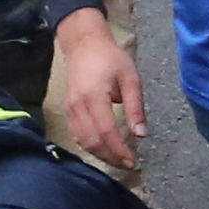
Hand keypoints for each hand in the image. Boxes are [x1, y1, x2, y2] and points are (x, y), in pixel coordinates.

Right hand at [59, 6, 146, 168]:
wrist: (84, 44)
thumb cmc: (110, 58)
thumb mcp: (130, 78)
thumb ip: (135, 108)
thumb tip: (141, 135)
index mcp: (94, 96)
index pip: (106, 131)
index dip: (118, 150)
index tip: (132, 161)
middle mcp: (78, 105)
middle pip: (92, 141)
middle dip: (110, 157)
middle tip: (127, 164)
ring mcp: (69, 109)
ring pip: (82, 141)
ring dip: (99, 154)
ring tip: (117, 160)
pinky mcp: (67, 110)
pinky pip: (76, 134)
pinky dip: (89, 146)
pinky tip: (102, 149)